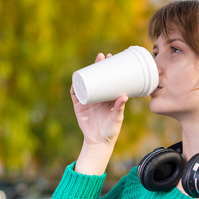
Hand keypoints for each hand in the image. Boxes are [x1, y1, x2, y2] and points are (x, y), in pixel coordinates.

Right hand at [71, 53, 128, 174]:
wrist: (99, 142)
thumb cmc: (111, 130)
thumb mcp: (116, 118)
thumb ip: (120, 108)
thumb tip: (124, 96)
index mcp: (109, 97)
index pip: (109, 79)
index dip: (110, 68)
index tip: (112, 57)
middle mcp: (99, 96)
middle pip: (97, 77)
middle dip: (98, 66)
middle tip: (101, 57)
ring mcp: (88, 100)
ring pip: (86, 83)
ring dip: (86, 73)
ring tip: (89, 65)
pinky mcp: (79, 106)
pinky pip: (75, 94)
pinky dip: (74, 87)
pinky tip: (75, 80)